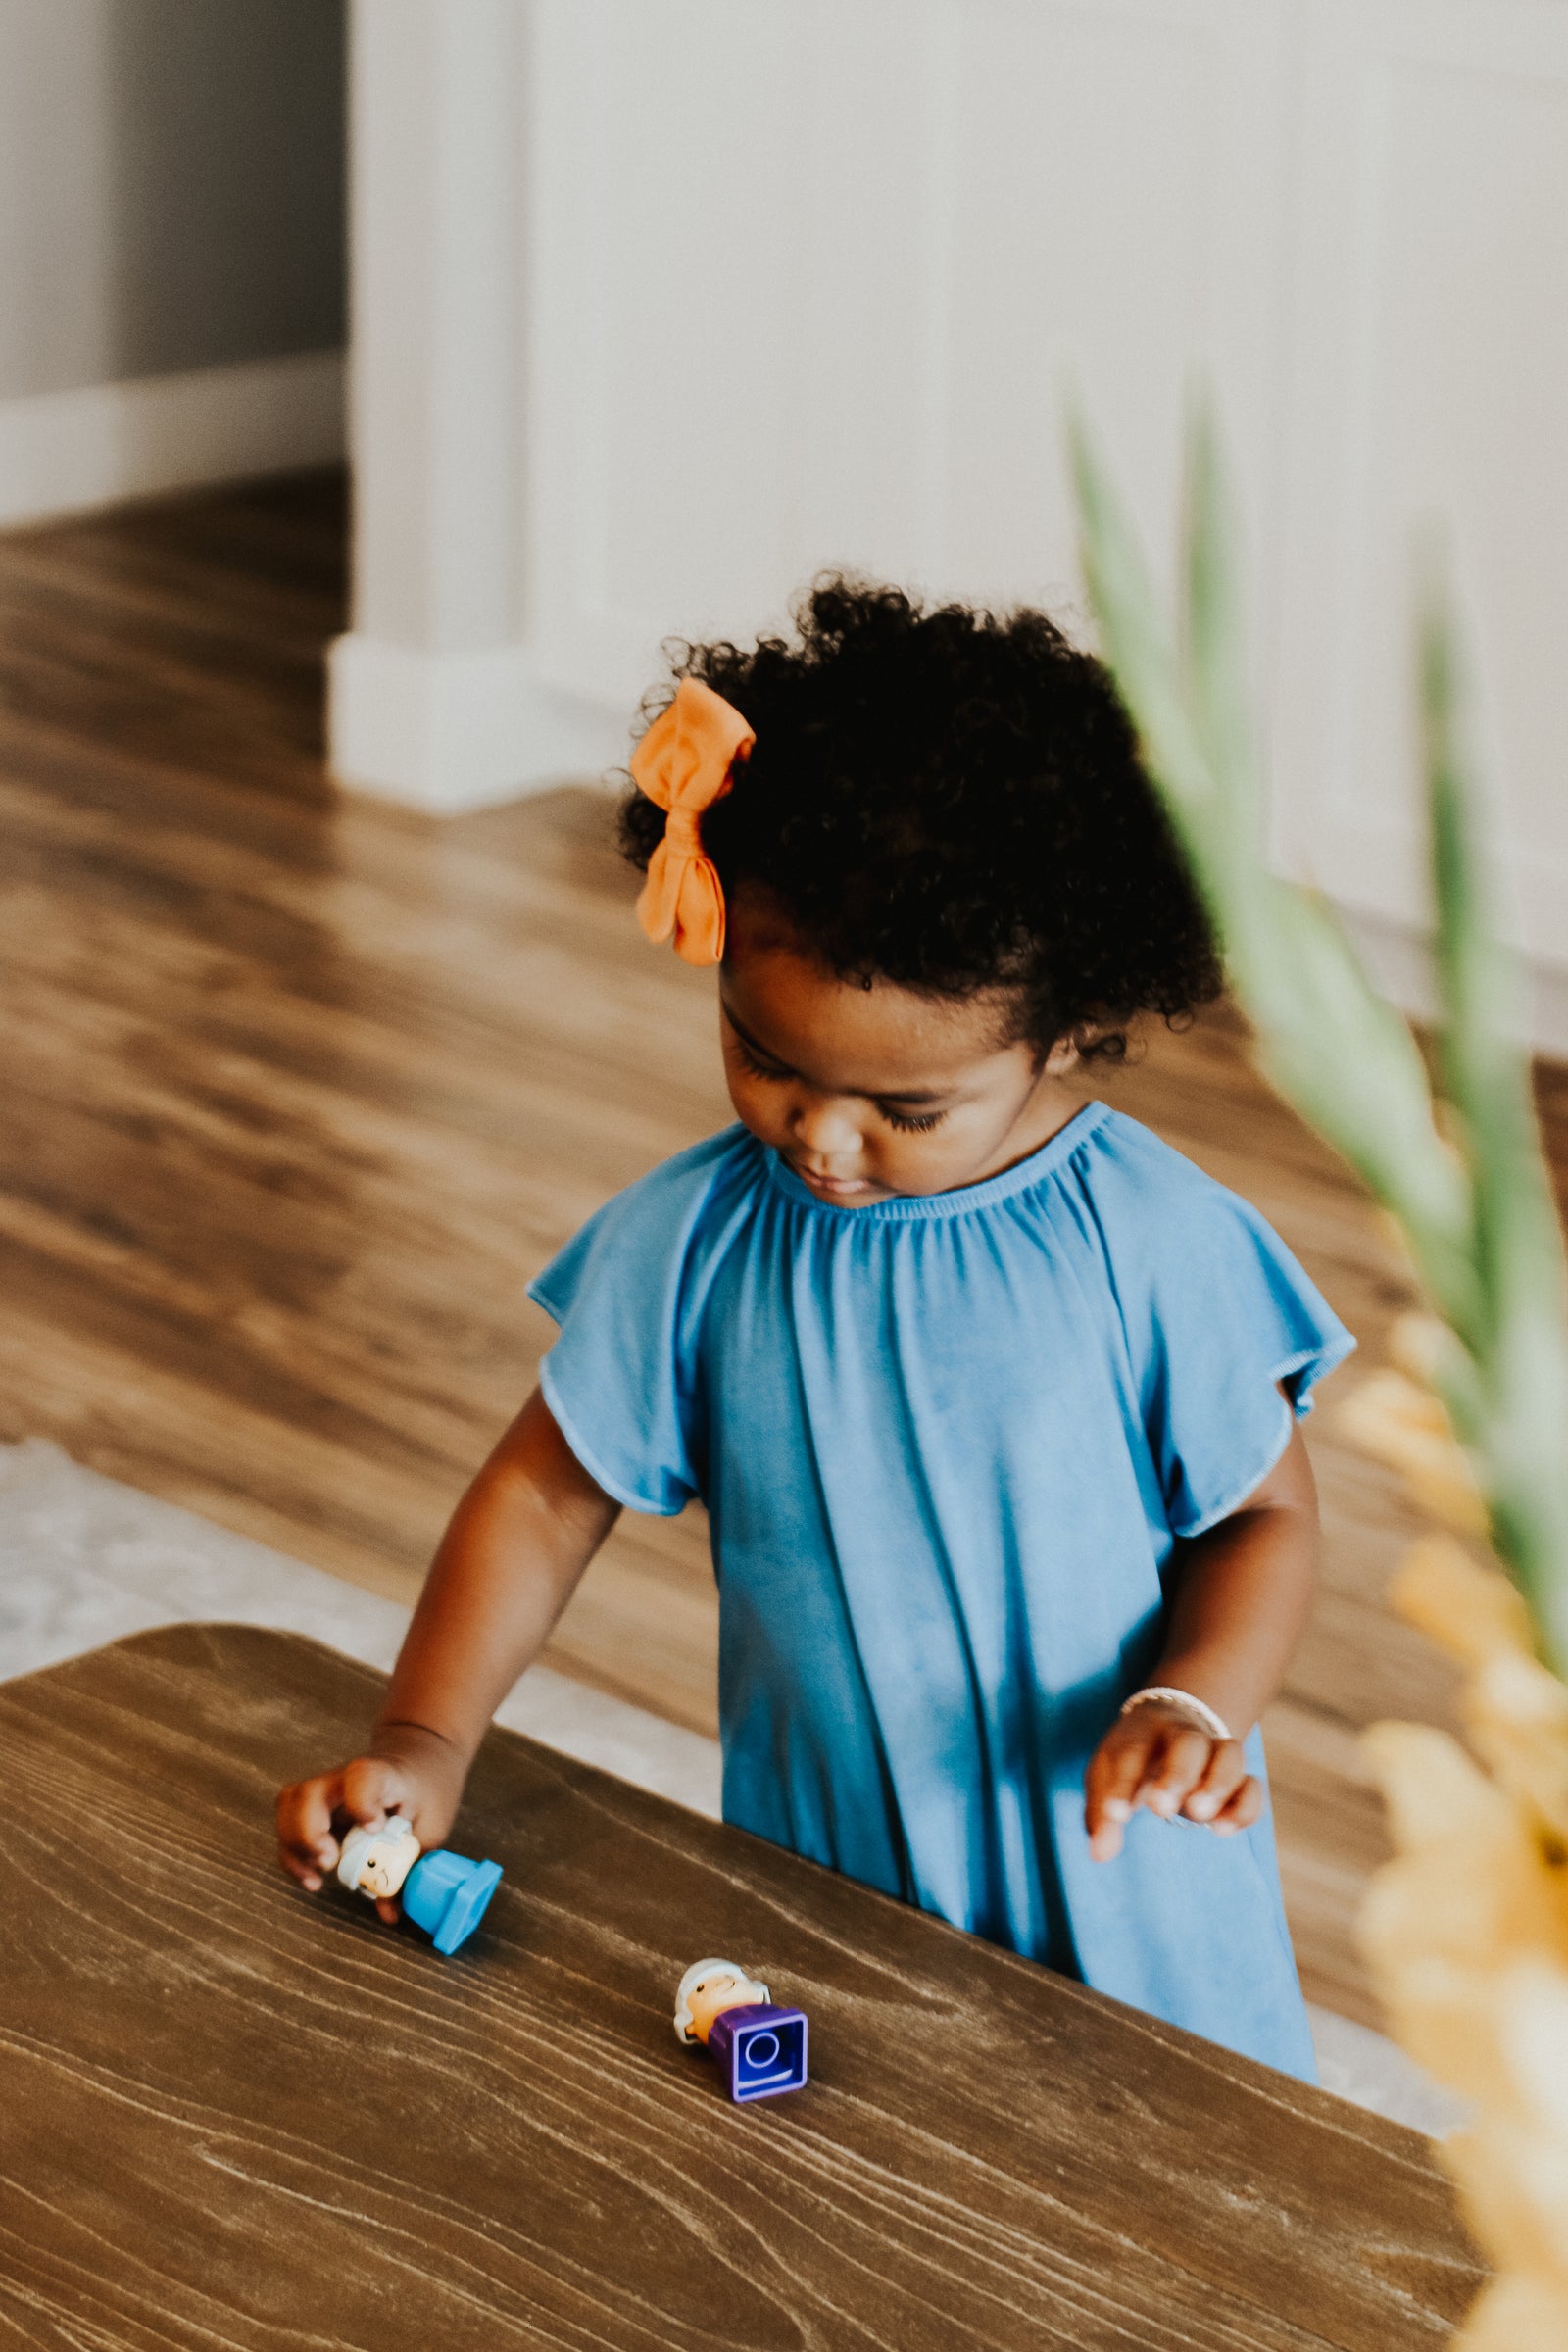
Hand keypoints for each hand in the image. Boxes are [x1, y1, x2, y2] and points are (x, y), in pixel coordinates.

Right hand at [276, 1723, 467, 1922]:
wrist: (415, 1766)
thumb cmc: (424, 1795)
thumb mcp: (430, 1829)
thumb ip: (408, 1867)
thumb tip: (388, 1912)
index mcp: (382, 1776)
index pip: (362, 1777)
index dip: (361, 1802)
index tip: (374, 1828)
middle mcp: (344, 1779)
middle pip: (307, 1794)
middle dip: (309, 1834)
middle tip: (331, 1861)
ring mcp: (325, 1791)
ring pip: (288, 1808)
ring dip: (295, 1847)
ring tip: (317, 1876)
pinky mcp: (315, 1807)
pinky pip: (288, 1826)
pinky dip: (293, 1856)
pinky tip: (312, 1878)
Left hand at [1083, 1701, 1260, 1861]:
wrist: (1172, 1725)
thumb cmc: (1134, 1758)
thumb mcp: (1107, 1776)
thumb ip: (1102, 1815)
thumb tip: (1099, 1855)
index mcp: (1143, 1731)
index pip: (1133, 1753)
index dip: (1124, 1785)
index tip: (1117, 1816)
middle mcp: (1183, 1735)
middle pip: (1189, 1743)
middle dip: (1178, 1775)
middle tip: (1161, 1809)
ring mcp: (1215, 1752)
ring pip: (1231, 1753)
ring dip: (1219, 1785)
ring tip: (1201, 1817)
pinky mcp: (1238, 1776)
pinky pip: (1253, 1786)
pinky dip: (1244, 1808)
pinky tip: (1222, 1830)